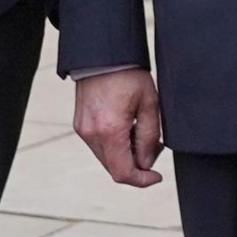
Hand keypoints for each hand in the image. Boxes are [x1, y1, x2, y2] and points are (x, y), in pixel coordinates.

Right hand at [73, 69, 164, 187]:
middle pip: (114, 168)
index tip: (156, 177)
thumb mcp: (150, 104)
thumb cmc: (129, 75)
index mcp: (110, 130)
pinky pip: (99, 146)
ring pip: (106, 158)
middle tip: (154, 146)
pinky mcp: (80, 125)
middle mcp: (91, 134)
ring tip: (141, 131)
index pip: (123, 173)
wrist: (103, 55)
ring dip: (125, 155)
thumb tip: (147, 163)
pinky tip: (128, 127)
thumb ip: (149, 137)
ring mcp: (83, 130)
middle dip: (137, 165)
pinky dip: (115, 145)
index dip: (142, 181)